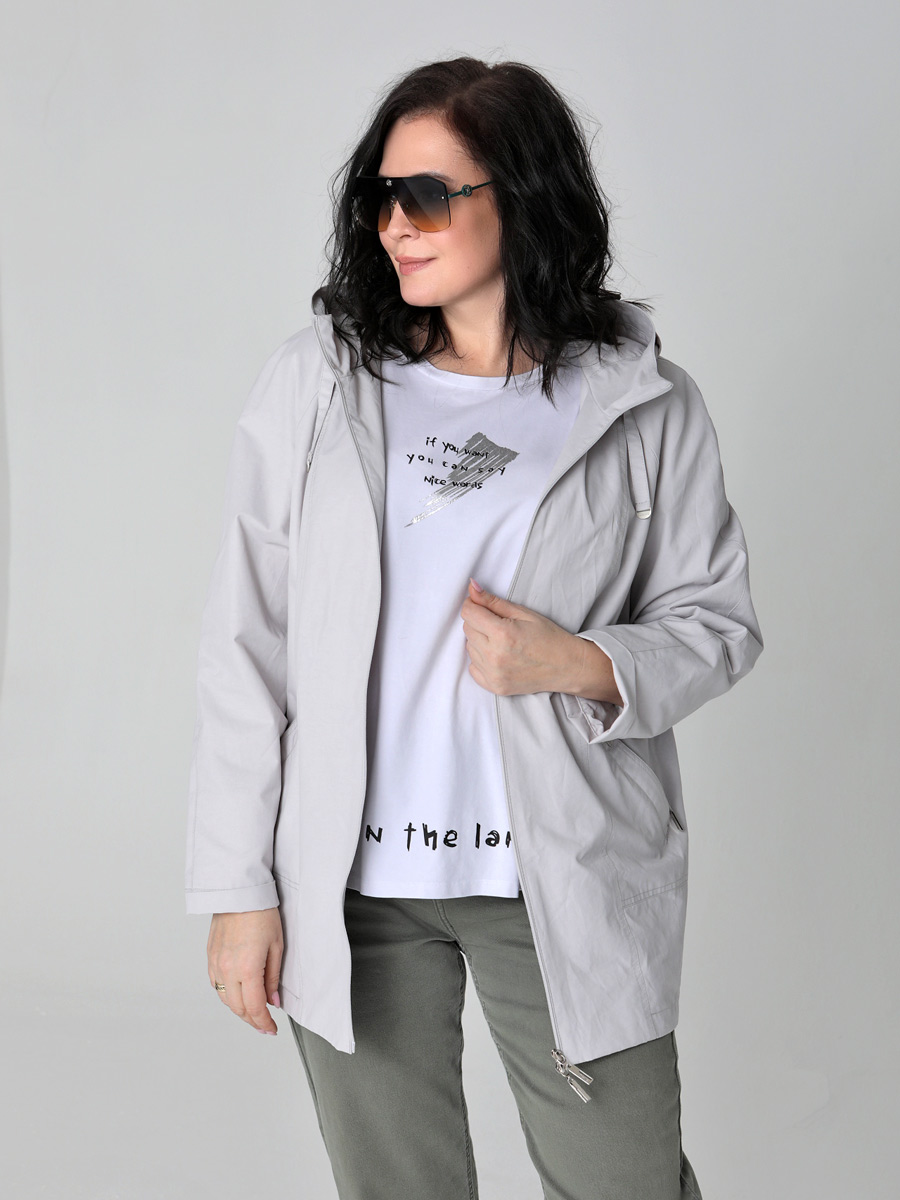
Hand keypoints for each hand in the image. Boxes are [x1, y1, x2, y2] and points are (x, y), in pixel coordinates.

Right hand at [207, 907, 283, 1034]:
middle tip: (265, 1024)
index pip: (254, 1008)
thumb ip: (273, 977)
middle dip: (252, 1020)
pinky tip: (237, 993)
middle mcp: (227, 969)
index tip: (271, 1029)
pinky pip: (216, 985)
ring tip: (253, 1011)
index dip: (263, 1023)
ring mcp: (216, 963)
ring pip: (225, 999)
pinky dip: (227, 994)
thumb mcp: (277, 946)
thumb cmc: (261, 913)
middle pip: (238, 1008)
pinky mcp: (210, 956)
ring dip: (239, 1009)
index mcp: (247, 968)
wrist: (239, 892)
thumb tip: (273, 1001)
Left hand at [459, 578, 621, 702]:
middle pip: (467, 629)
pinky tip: (499, 656)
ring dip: (480, 641)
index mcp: (502, 633)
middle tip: (499, 624)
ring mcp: (494, 674)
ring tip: (502, 641)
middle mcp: (495, 655)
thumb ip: (493, 601)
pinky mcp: (494, 686)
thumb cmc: (548, 637)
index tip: (481, 605)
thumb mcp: (523, 613)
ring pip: (469, 648)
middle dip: (478, 622)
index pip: (469, 613)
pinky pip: (473, 668)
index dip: (473, 605)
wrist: (566, 666)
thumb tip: (471, 587)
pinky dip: (481, 660)